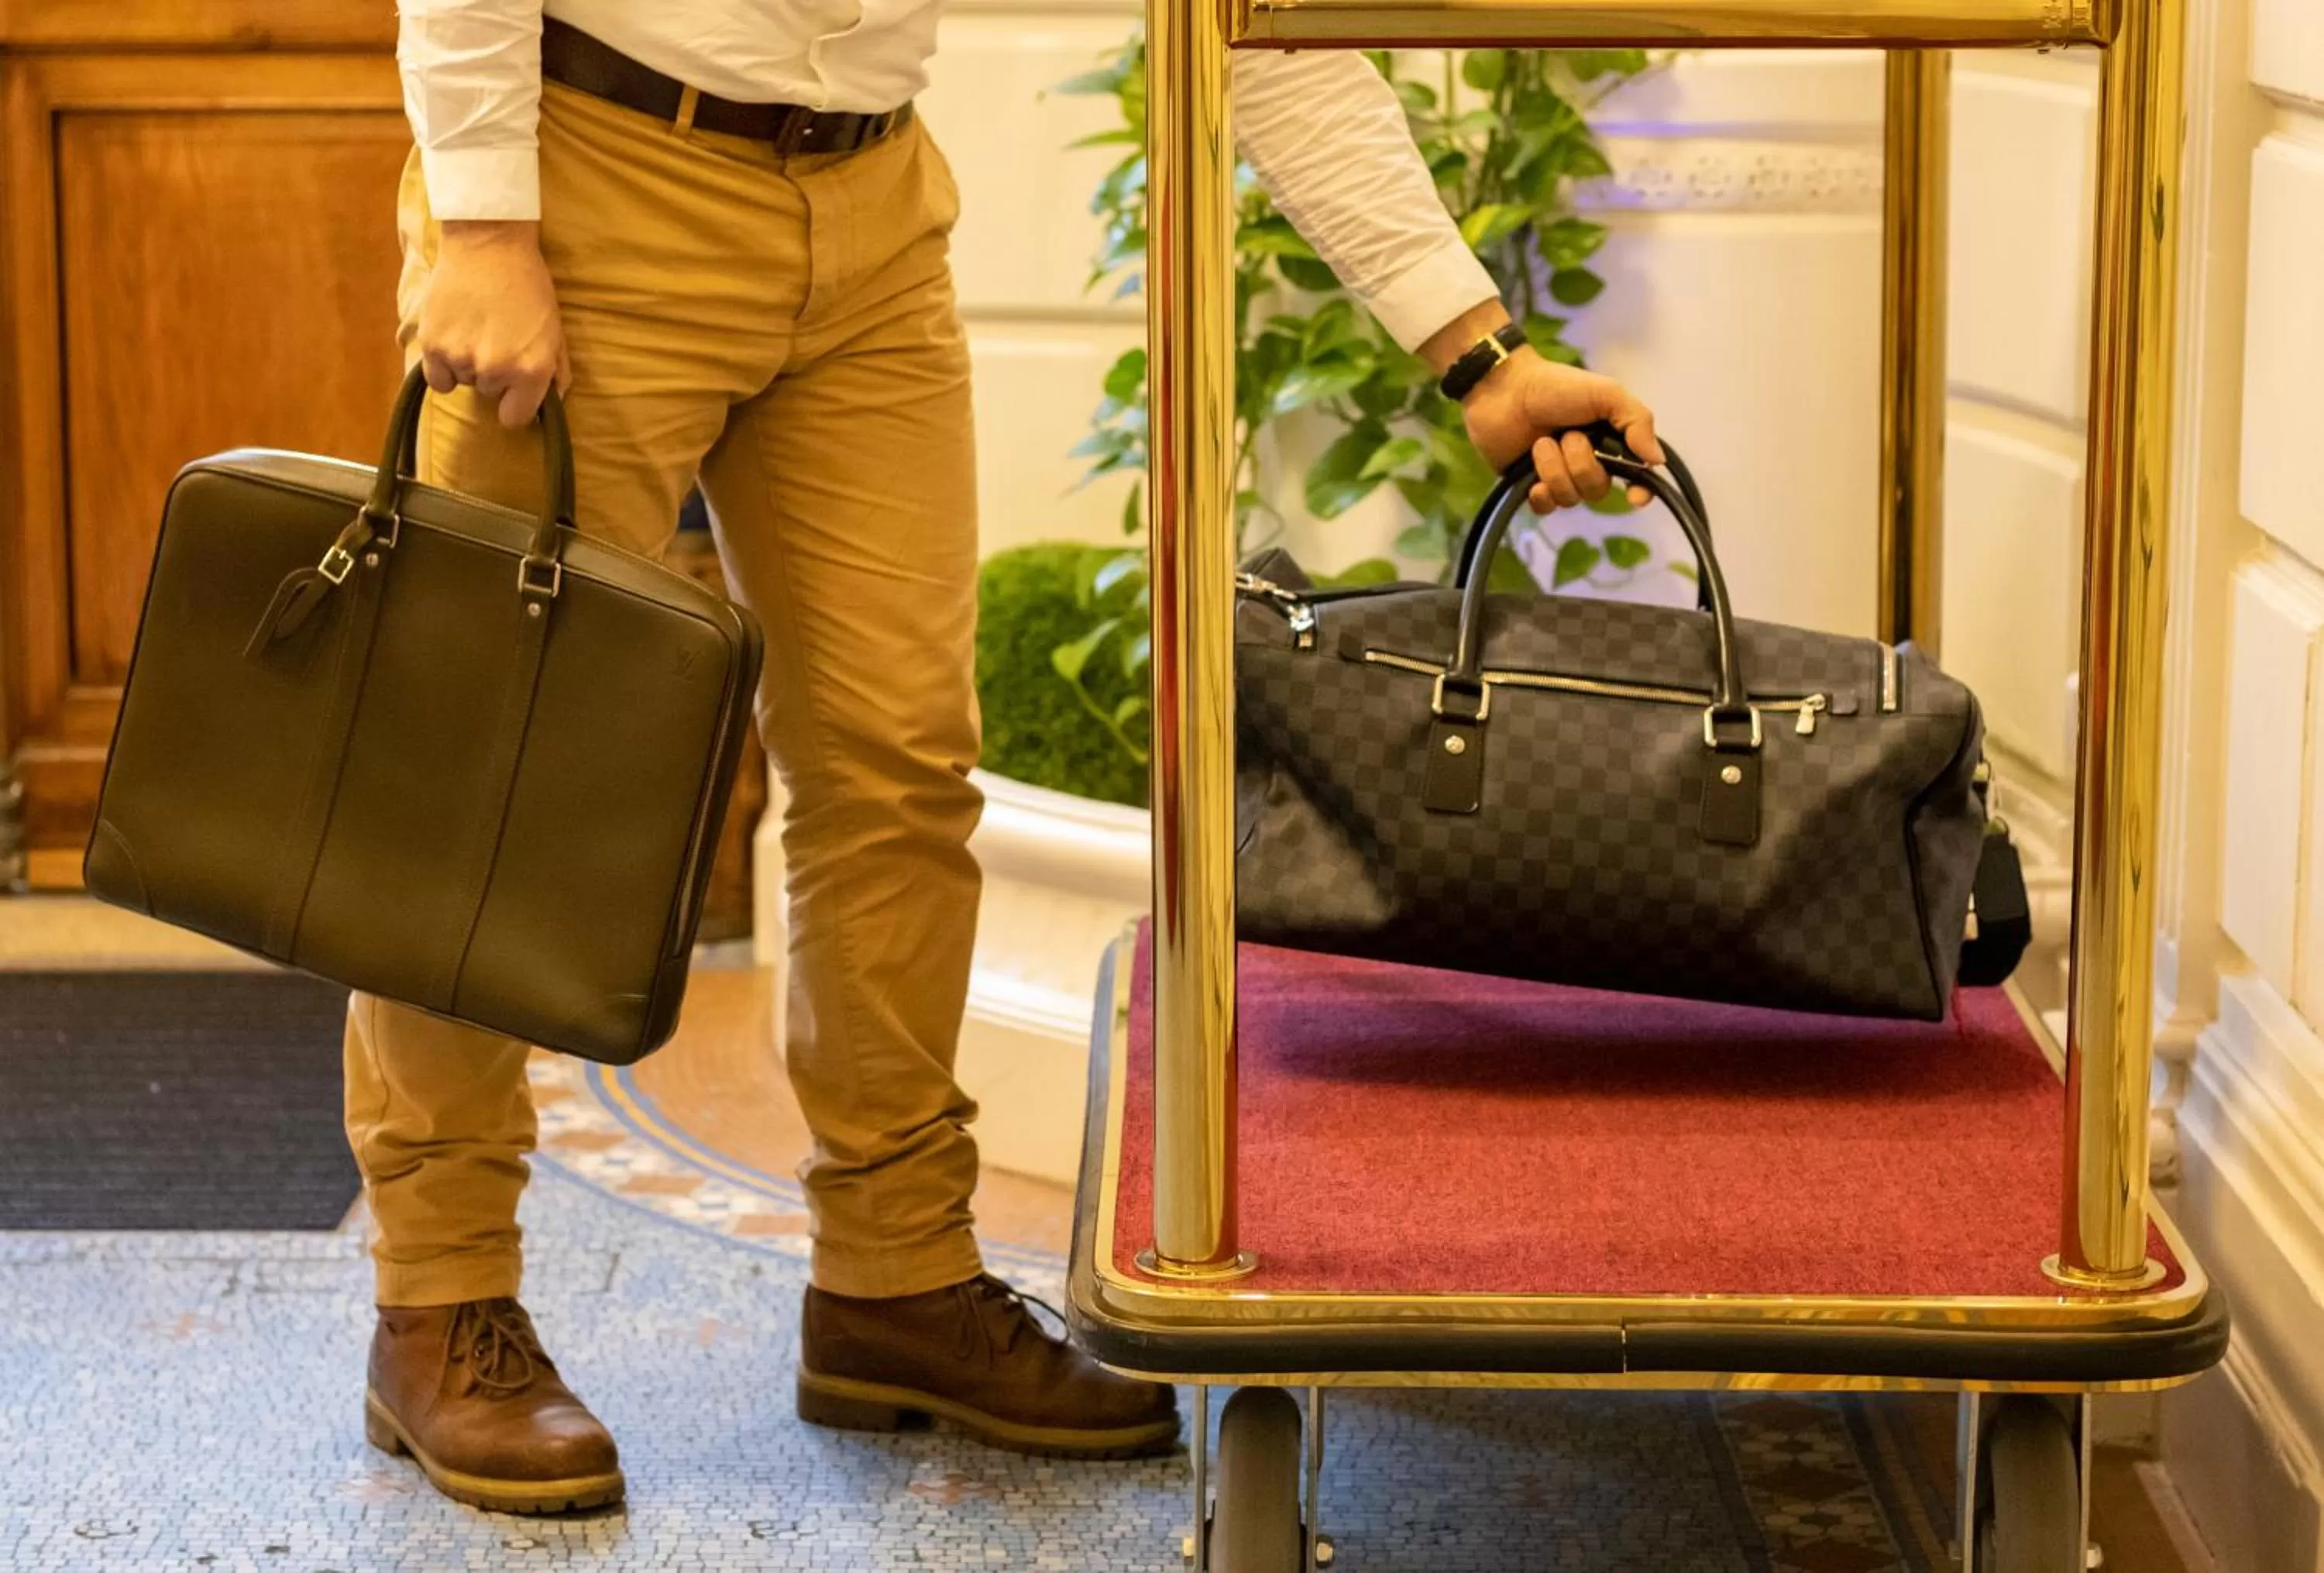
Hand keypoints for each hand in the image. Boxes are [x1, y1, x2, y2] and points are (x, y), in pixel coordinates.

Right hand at [414, 221, 570, 427]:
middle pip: (489, 393)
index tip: (512, 390)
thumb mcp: (555, 330)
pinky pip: (438, 378)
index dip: (514, 404)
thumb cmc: (528, 285)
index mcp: (532, 370)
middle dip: (493, 373)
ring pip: (464, 381)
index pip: (515, 418)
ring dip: (467, 363)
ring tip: (475, 328)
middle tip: (494, 337)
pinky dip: (443, 365)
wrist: (488, 243)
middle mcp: (496, 369)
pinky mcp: (433, 344)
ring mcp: (462, 358)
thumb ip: (555, 372)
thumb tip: (552, 404)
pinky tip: (453, 338)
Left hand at [1460, 351, 1662, 512]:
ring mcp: (1557, 476)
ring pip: (1570, 498)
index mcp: (1610, 441)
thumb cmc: (1555, 386)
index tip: (1635, 496)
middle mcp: (1587, 462)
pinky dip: (1541, 495)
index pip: (1635, 477)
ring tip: (1541, 443)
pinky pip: (1546, 508)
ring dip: (1555, 470)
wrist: (1504, 388)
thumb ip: (1636, 421)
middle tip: (1566, 436)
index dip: (1640, 490)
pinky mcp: (1529, 485)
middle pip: (1598, 490)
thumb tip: (1657, 460)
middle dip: (1582, 465)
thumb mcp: (1606, 393)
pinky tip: (1532, 480)